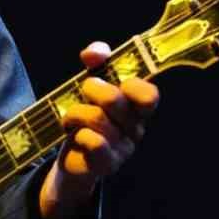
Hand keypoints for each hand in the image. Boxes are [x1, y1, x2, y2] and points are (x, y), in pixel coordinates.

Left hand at [38, 40, 159, 218]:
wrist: (72, 158)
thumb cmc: (86, 117)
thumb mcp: (92, 84)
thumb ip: (97, 61)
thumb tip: (93, 53)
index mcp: (137, 108)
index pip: (149, 95)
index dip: (132, 85)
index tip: (117, 82)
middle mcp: (135, 128)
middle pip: (115, 100)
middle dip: (91, 89)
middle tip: (83, 92)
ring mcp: (123, 148)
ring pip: (96, 118)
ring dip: (75, 113)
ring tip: (70, 118)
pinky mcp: (106, 164)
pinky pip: (93, 141)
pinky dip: (78, 134)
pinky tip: (75, 136)